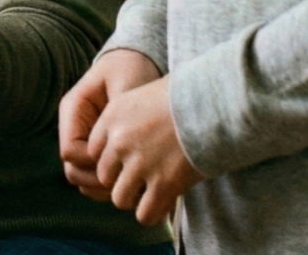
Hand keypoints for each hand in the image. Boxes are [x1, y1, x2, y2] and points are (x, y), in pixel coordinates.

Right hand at [60, 48, 161, 192]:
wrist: (138, 61)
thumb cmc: (132, 70)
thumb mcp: (126, 87)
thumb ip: (119, 118)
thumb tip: (113, 154)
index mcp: (73, 109)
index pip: (70, 151)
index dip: (94, 164)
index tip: (123, 164)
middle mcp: (73, 127)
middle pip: (73, 170)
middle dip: (98, 182)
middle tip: (129, 183)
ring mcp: (83, 140)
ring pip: (82, 178)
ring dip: (104, 187)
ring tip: (133, 186)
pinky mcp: (97, 149)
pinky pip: (95, 176)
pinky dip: (111, 184)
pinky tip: (134, 181)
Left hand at [88, 75, 203, 225]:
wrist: (213, 102)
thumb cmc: (185, 96)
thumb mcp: (144, 94)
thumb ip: (128, 118)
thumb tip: (128, 134)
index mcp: (112, 117)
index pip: (94, 151)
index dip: (111, 159)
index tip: (126, 160)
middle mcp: (120, 142)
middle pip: (104, 176)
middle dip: (121, 180)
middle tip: (141, 178)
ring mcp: (140, 164)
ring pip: (120, 198)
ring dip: (134, 199)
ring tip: (151, 192)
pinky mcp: (163, 184)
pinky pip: (145, 214)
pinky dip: (152, 213)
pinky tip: (163, 203)